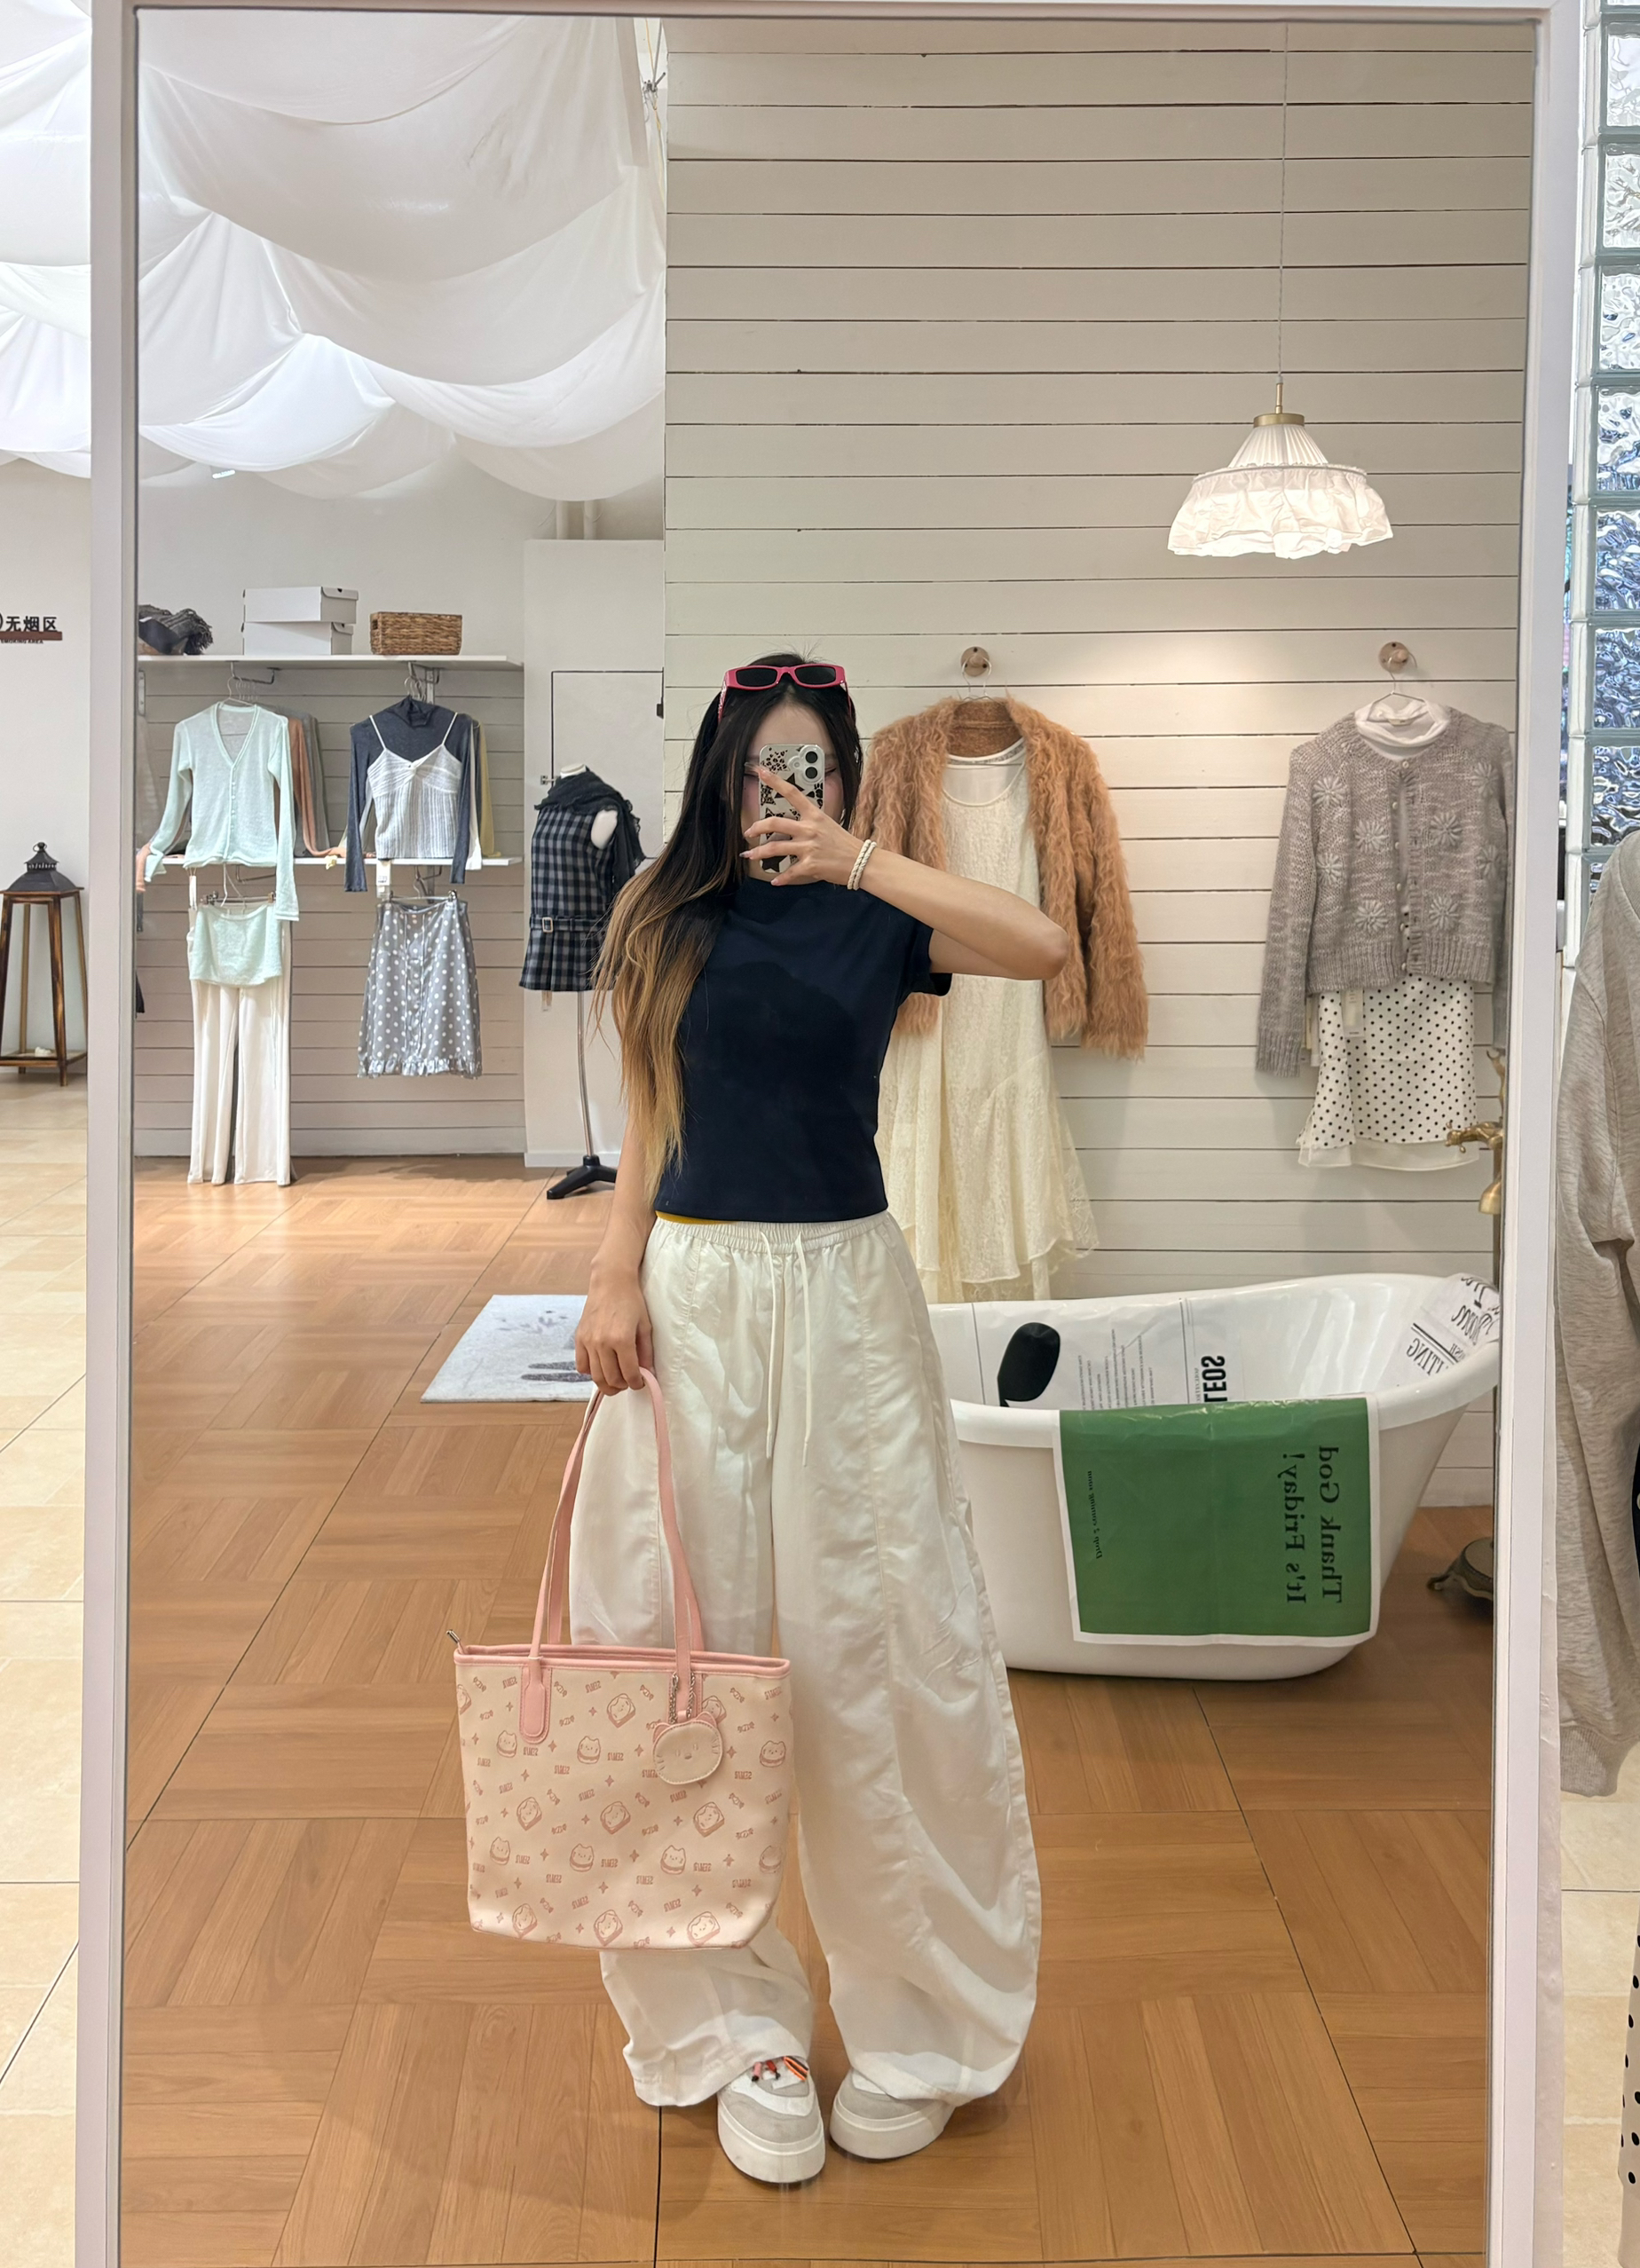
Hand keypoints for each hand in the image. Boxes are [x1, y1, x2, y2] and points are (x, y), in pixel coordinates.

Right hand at [575, 1263, 653, 1394]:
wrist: (611, 1281)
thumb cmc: (631, 1301)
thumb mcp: (645, 1326)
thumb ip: (646, 1352)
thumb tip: (648, 1373)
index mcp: (622, 1340)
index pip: (629, 1374)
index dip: (637, 1383)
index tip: (640, 1383)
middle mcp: (602, 1343)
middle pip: (611, 1379)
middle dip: (622, 1386)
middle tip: (629, 1382)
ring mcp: (588, 1341)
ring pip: (595, 1376)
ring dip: (607, 1384)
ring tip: (616, 1381)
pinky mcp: (579, 1338)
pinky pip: (581, 1365)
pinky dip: (591, 1372)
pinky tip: (601, 1367)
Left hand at [743, 768, 859, 886]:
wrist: (861, 861)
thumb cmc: (845, 843)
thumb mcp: (828, 825)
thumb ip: (810, 823)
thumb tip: (793, 826)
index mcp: (814, 815)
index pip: (792, 793)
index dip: (775, 781)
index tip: (761, 771)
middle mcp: (809, 829)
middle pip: (774, 822)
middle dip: (757, 827)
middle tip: (748, 832)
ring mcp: (809, 847)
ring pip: (775, 848)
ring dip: (759, 853)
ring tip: (750, 855)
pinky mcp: (810, 865)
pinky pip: (789, 872)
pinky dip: (780, 878)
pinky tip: (775, 880)